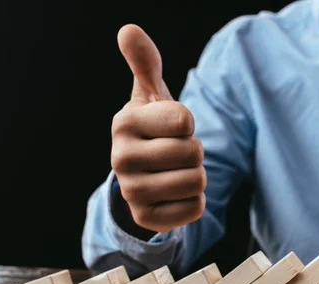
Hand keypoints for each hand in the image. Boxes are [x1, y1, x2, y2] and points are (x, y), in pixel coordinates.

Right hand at [111, 24, 205, 232]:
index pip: (184, 121)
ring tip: (176, 171)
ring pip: (197, 182)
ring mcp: (132, 192)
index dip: (188, 123)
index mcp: (124, 123)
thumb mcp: (150, 96)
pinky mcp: (146, 219)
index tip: (173, 126)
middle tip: (176, 152)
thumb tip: (128, 29)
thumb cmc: (154, 128)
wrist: (141, 175)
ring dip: (196, 176)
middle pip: (194, 153)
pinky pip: (195, 209)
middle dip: (195, 152)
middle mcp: (121, 159)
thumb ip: (145, 63)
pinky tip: (176, 194)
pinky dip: (195, 201)